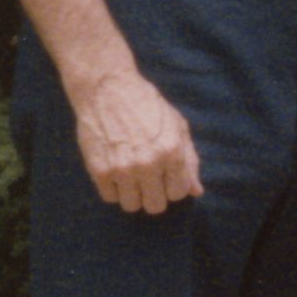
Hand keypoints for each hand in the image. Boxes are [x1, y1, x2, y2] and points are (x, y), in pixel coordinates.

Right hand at [68, 65, 202, 212]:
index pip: (179, 193)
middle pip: (155, 206)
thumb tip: (196, 191)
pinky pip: (110, 198)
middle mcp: (149, 163)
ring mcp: (123, 169)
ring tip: (131, 175)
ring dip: (133, 194)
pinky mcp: (99, 170)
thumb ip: (189, 160)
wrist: (108, 91)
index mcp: (172, 151)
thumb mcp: (177, 126)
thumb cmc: (147, 106)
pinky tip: (116, 170)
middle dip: (154, 196)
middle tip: (148, 180)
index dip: (173, 188)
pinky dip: (114, 189)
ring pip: (131, 206)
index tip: (166, 178)